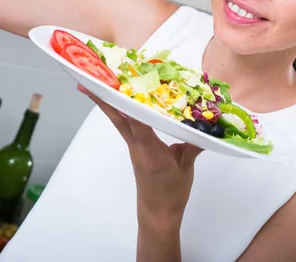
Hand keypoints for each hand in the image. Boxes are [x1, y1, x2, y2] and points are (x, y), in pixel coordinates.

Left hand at [78, 85, 202, 227]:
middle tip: (89, 82)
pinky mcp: (135, 149)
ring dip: (109, 104)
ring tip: (96, 86)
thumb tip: (206, 126)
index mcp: (151, 152)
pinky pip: (126, 127)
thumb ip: (193, 145)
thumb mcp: (186, 167)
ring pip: (120, 121)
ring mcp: (134, 147)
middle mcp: (138, 146)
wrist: (158, 214)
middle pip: (119, 119)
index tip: (122, 87)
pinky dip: (121, 113)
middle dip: (105, 101)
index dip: (131, 106)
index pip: (139, 124)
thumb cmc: (172, 193)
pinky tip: (119, 103)